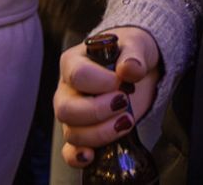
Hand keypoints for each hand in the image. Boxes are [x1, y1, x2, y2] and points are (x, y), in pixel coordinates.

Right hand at [55, 27, 160, 168]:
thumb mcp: (136, 45)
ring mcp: (72, 115)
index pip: (77, 75)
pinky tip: (91, 155)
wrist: (135, 69)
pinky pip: (70, 151)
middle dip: (98, 111)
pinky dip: (78, 156)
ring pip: (72, 132)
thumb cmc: (129, 53)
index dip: (100, 82)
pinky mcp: (82, 134)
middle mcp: (67, 90)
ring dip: (101, 133)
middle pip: (67, 110)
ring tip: (126, 121)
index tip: (121, 82)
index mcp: (73, 62)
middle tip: (124, 103)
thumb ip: (134, 56)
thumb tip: (130, 69)